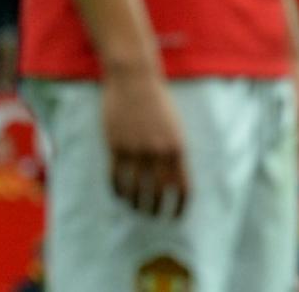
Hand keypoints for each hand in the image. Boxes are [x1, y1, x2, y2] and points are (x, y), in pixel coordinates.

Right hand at [102, 76, 187, 216]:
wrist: (135, 81)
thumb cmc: (157, 102)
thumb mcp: (175, 127)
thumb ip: (174, 152)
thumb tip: (172, 179)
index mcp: (178, 147)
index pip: (183, 186)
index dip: (180, 206)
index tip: (176, 216)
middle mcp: (158, 152)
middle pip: (159, 193)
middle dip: (157, 210)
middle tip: (154, 217)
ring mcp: (136, 150)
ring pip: (135, 190)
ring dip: (136, 204)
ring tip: (137, 209)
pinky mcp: (116, 147)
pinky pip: (116, 178)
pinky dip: (119, 191)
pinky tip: (121, 196)